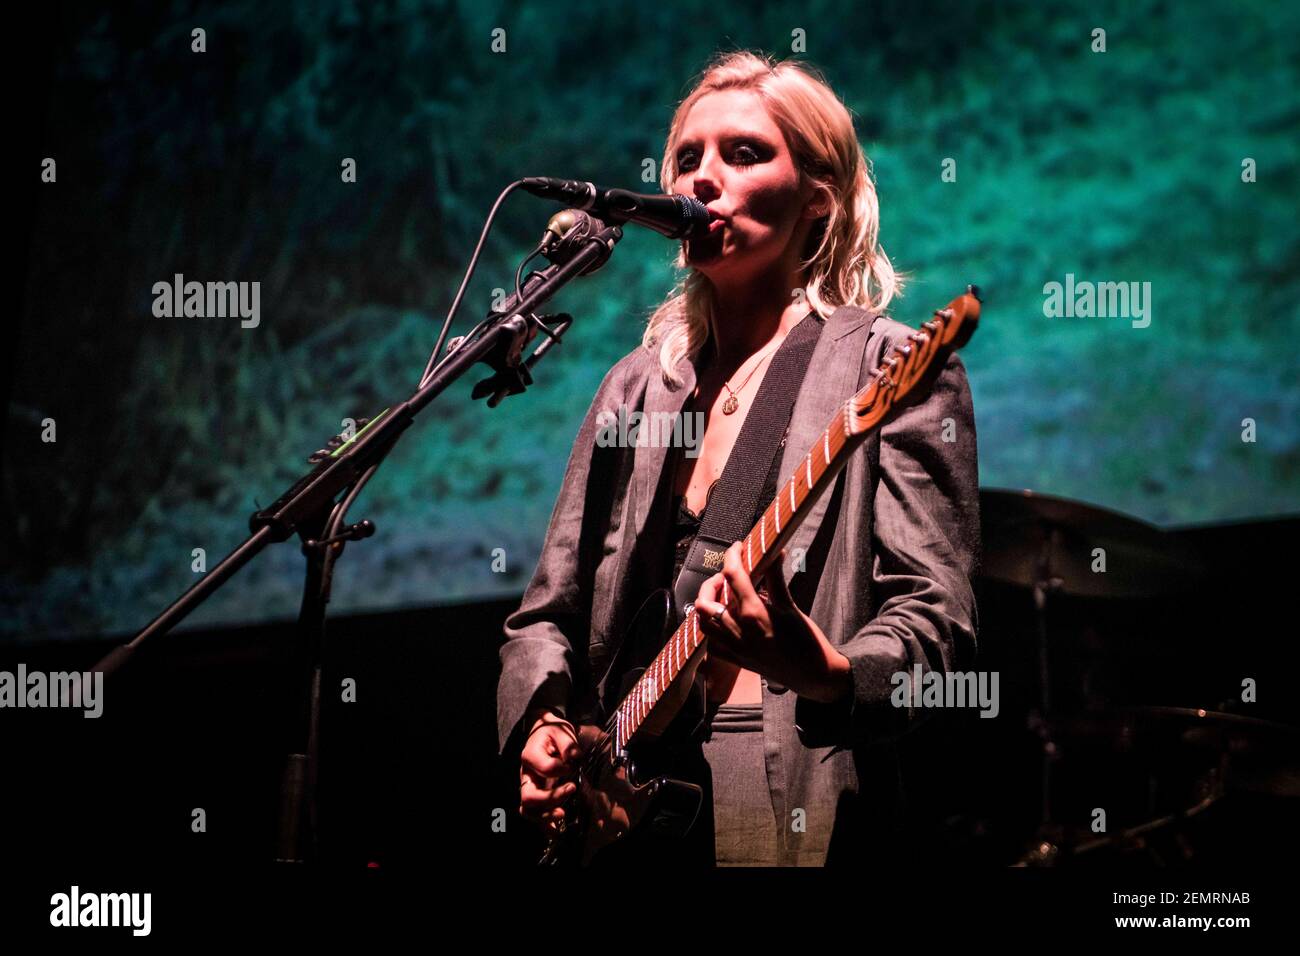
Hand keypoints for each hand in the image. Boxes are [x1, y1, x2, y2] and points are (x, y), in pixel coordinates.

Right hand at [518, 716, 633, 846]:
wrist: (542, 733)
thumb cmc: (551, 732)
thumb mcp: (560, 730)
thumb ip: (567, 743)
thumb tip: (574, 757)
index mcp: (530, 755)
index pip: (546, 768)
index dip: (562, 769)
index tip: (573, 764)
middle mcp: (526, 774)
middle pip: (529, 796)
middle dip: (550, 799)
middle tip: (571, 789)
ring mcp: (529, 786)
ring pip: (528, 809)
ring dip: (545, 816)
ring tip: (562, 814)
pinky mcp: (535, 794)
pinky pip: (534, 814)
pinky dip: (544, 825)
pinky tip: (556, 830)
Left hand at [693, 544, 851, 703]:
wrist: (813, 674)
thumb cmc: (806, 640)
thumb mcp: (790, 605)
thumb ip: (776, 577)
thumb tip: (775, 552)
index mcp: (753, 613)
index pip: (733, 575)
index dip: (732, 555)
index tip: (737, 548)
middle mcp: (738, 631)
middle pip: (705, 600)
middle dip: (711, 583)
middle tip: (726, 577)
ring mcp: (734, 648)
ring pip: (703, 623)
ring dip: (707, 606)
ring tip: (721, 597)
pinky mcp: (735, 660)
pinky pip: (711, 643)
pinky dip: (712, 629)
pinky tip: (724, 621)